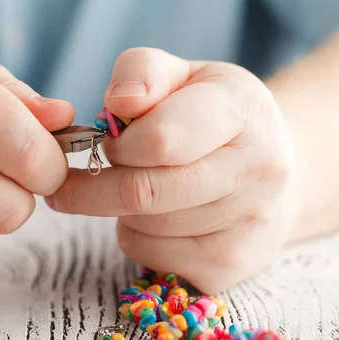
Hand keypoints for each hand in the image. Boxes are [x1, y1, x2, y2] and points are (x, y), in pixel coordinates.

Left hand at [46, 48, 294, 292]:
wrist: (268, 169)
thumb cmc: (210, 117)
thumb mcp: (181, 76)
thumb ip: (142, 72)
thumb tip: (119, 102)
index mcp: (242, 111)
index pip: (158, 139)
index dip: (117, 145)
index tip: (103, 142)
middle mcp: (259, 170)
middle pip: (144, 192)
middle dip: (93, 188)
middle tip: (70, 183)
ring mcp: (250, 225)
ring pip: (142, 227)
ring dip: (117, 210)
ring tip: (137, 188)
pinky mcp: (231, 266)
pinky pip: (150, 256)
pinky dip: (135, 237)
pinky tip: (156, 217)